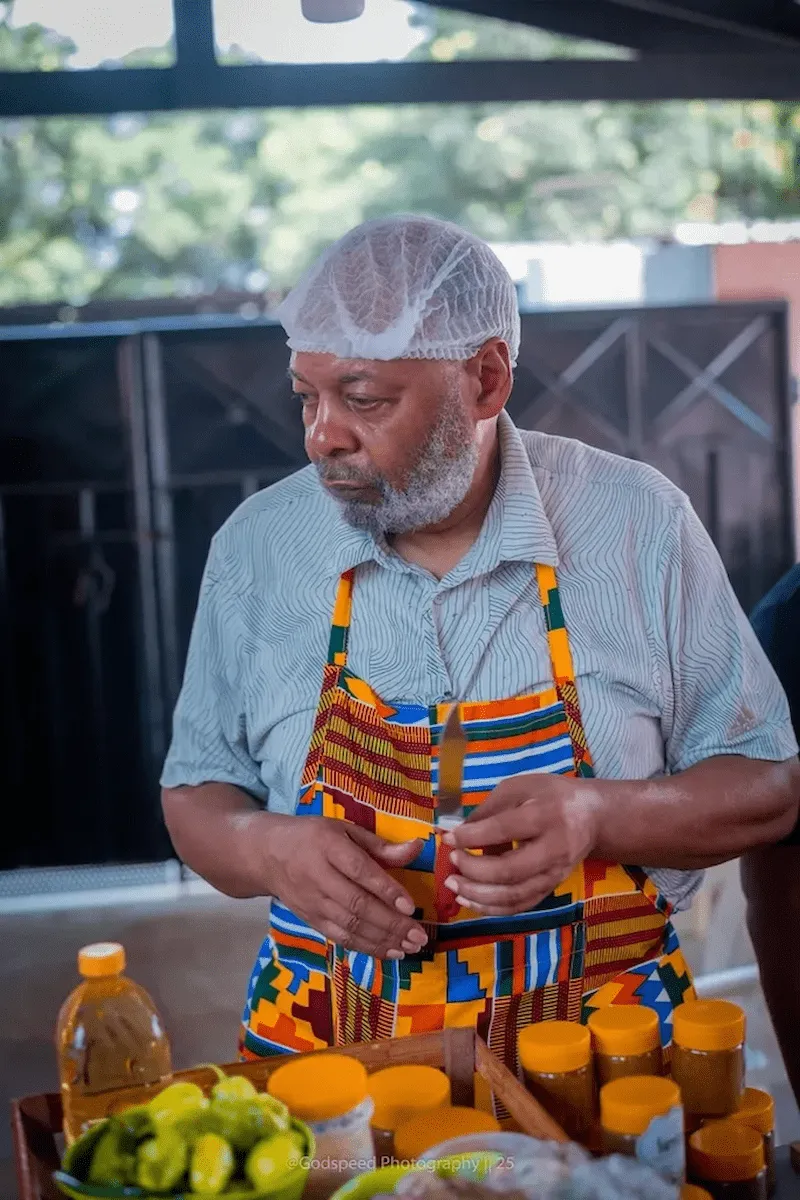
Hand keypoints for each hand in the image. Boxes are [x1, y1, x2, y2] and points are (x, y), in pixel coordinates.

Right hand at [261, 814, 427, 957]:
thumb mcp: (345, 829)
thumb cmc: (313, 837)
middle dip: (391, 924)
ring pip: (350, 926)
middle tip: (419, 936)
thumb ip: (380, 845)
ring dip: (383, 940)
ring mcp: (313, 902)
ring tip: (410, 946)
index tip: (410, 906)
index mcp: (328, 846)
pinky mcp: (311, 920)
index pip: (359, 871)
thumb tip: (418, 848)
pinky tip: (390, 952)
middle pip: (357, 905)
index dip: (386, 890)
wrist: (267, 855)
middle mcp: (319, 877)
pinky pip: (340, 937)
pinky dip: (366, 947)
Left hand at [442, 774, 599, 914]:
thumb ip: (488, 809)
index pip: (503, 830)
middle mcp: (554, 849)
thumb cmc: (551, 796)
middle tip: (452, 861)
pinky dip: (492, 908)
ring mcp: (555, 874)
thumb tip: (454, 832)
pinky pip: (520, 906)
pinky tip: (470, 900)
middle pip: (510, 870)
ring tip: (454, 885)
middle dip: (474, 870)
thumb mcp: (520, 788)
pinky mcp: (551, 888)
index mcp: (545, 815)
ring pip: (514, 895)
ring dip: (478, 895)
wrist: (592, 816)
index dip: (471, 837)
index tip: (447, 838)